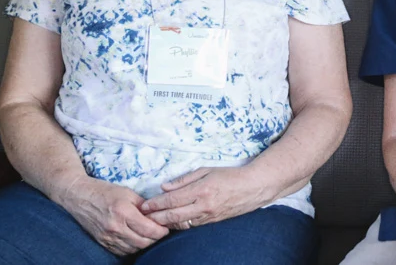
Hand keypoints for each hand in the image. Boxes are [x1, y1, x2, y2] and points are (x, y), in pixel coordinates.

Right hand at [57, 176, 168, 255]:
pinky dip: (132, 247)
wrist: (78, 196)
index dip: (162, 230)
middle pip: (143, 242)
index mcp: (123, 212)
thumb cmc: (104, 191)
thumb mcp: (127, 192)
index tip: (166, 226)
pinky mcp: (103, 242)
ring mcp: (108, 237)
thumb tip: (159, 213)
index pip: (149, 229)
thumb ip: (144, 205)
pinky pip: (122, 251)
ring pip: (134, 248)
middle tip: (161, 231)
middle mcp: (115, 227)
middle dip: (155, 238)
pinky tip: (136, 238)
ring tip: (149, 234)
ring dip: (144, 243)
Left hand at [139, 166, 268, 228]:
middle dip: (156, 217)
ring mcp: (208, 215)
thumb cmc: (230, 175)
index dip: (156, 203)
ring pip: (181, 223)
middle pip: (173, 215)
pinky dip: (178, 225)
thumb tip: (165, 186)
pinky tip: (170, 223)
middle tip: (142, 217)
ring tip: (152, 222)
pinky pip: (191, 225)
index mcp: (201, 189)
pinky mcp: (212, 222)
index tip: (144, 205)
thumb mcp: (206, 170)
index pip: (173, 199)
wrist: (252, 187)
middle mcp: (203, 205)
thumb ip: (184, 179)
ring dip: (165, 223)